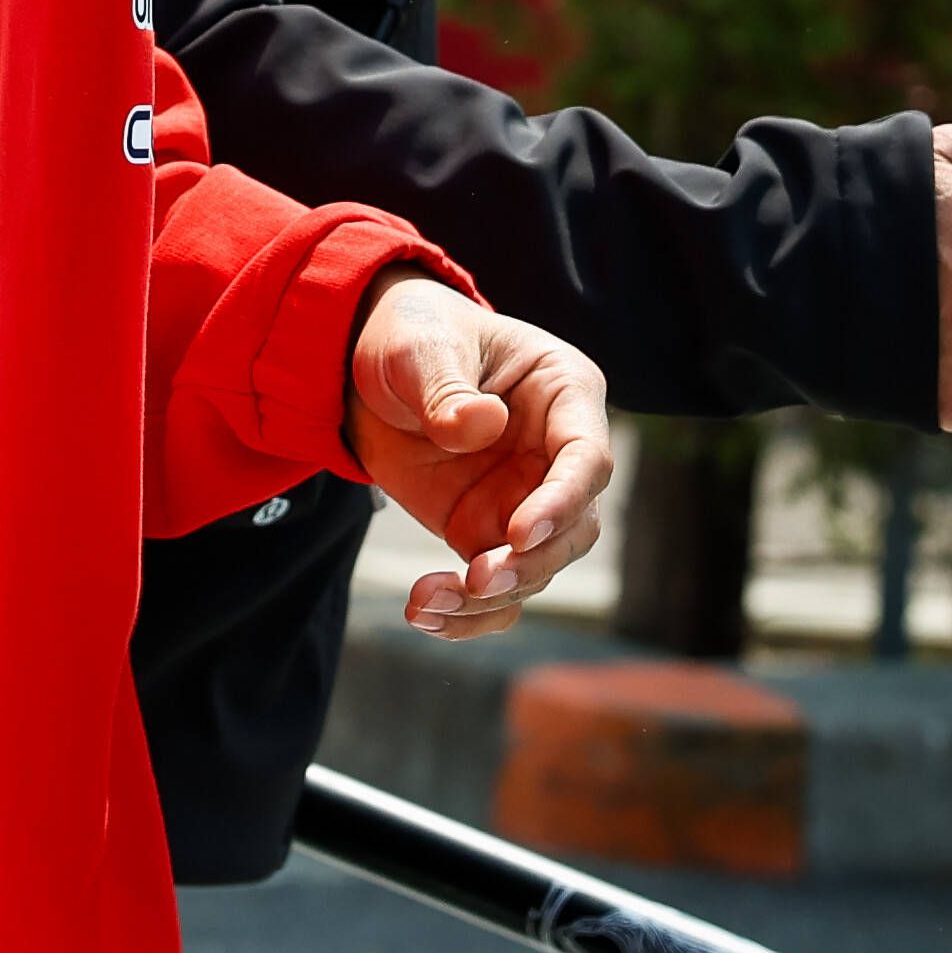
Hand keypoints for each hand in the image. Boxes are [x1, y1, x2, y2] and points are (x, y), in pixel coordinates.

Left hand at [348, 274, 610, 637]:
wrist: (364, 366)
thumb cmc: (411, 336)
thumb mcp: (418, 346)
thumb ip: (445, 384)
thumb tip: (478, 424)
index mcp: (564, 393)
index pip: (587, 457)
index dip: (562, 500)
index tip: (519, 531)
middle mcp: (557, 456)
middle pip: (574, 526)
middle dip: (530, 562)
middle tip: (476, 578)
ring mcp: (526, 500)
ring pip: (536, 567)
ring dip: (490, 597)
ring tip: (427, 603)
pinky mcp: (486, 532)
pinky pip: (493, 587)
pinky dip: (466, 613)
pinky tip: (424, 616)